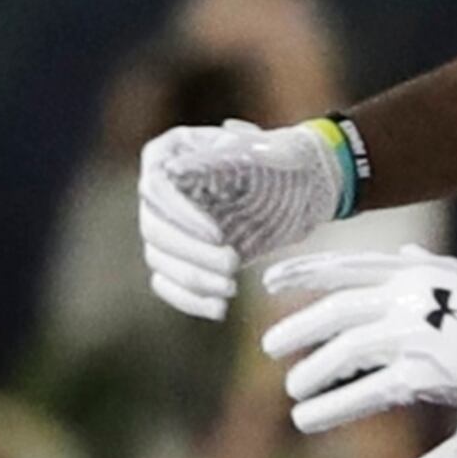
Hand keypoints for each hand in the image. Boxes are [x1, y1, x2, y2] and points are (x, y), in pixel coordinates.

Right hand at [141, 120, 345, 319]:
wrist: (301, 183)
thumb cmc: (283, 156)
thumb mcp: (263, 149)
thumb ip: (227, 153)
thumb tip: (177, 168)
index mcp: (169, 153)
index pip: (155, 189)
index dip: (182, 217)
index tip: (218, 235)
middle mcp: (159, 190)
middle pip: (155, 229)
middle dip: (192, 254)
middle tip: (234, 265)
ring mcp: (168, 224)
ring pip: (159, 259)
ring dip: (193, 279)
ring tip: (231, 288)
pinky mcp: (181, 255)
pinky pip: (168, 282)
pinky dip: (189, 299)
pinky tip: (218, 309)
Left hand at [259, 249, 456, 433]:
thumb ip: (424, 266)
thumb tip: (401, 252)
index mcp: (414, 270)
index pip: (345, 267)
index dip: (302, 274)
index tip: (267, 282)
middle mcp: (407, 298)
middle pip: (334, 313)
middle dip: (296, 330)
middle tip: (270, 347)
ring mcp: (412, 335)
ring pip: (342, 354)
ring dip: (311, 373)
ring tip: (295, 390)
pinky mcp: (422, 374)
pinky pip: (363, 393)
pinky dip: (330, 408)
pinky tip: (307, 419)